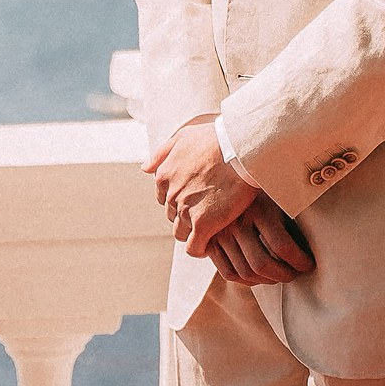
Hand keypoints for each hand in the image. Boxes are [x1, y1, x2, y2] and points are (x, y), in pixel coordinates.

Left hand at [146, 118, 257, 256]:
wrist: (240, 147)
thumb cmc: (216, 138)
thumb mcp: (183, 136)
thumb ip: (162, 153)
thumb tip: (144, 168)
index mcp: (164, 175)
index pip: (164, 199)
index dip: (180, 201)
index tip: (197, 200)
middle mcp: (171, 194)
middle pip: (173, 216)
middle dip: (187, 215)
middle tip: (209, 212)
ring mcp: (185, 210)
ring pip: (181, 232)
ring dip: (193, 232)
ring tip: (212, 228)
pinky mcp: (203, 223)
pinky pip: (194, 247)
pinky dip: (200, 249)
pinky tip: (212, 243)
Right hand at [202, 197, 313, 286]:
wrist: (228, 176)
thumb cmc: (265, 189)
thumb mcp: (280, 196)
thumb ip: (294, 218)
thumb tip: (317, 245)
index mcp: (258, 208)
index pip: (282, 246)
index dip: (300, 261)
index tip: (309, 264)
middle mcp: (236, 221)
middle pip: (262, 264)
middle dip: (285, 275)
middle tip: (296, 273)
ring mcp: (220, 233)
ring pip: (246, 272)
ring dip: (268, 280)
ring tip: (281, 275)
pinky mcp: (210, 242)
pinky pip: (229, 273)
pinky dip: (247, 281)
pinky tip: (260, 276)